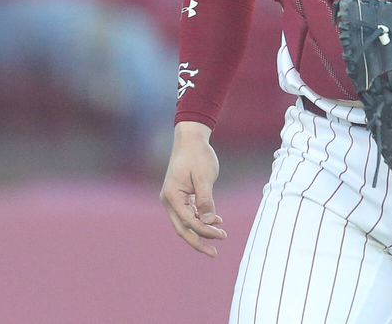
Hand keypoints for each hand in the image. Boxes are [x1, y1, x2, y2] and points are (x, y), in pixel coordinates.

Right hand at [159, 121, 226, 255]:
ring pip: (187, 222)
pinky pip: (190, 212)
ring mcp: (174, 199)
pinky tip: (217, 221)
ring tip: (221, 236)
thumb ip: (206, 199)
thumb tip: (209, 221)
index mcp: (172, 196)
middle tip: (214, 253)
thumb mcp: (204, 177)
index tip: (222, 235)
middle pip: (183, 228)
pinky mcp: (181, 196)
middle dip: (199, 241)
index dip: (205, 231)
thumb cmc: (197, 155)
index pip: (189, 221)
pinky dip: (202, 218)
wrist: (191, 139)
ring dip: (202, 230)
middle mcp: (169, 200)